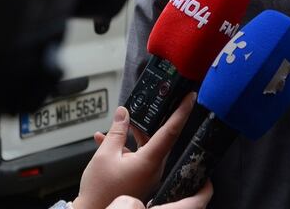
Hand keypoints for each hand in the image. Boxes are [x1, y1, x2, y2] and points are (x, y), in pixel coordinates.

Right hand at [74, 95, 200, 208]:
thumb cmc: (100, 191)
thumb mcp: (105, 155)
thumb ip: (116, 132)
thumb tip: (123, 113)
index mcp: (149, 161)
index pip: (171, 131)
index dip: (182, 112)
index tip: (190, 98)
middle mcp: (153, 168)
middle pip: (159, 137)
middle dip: (152, 120)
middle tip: (151, 103)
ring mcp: (148, 175)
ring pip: (147, 146)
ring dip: (134, 134)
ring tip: (119, 123)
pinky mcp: (140, 179)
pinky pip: (138, 157)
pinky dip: (126, 147)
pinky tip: (106, 140)